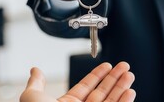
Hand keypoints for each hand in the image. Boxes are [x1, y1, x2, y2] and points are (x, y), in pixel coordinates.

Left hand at [20, 62, 135, 101]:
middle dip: (114, 79)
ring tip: (129, 74)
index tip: (108, 65)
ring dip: (121, 88)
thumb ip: (36, 83)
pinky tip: (130, 92)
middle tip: (125, 66)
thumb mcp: (33, 98)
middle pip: (102, 93)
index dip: (97, 75)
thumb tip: (35, 70)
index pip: (86, 87)